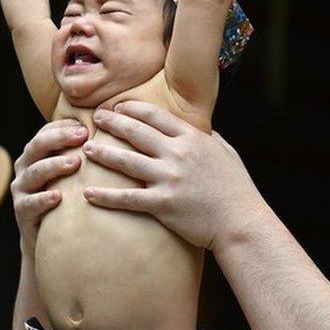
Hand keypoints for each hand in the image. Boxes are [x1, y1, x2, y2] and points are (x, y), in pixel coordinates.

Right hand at [11, 119, 87, 254]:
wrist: (49, 237)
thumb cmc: (66, 197)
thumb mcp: (70, 173)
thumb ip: (81, 152)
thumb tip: (111, 130)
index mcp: (35, 154)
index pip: (45, 132)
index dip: (64, 126)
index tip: (86, 125)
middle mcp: (25, 168)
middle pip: (37, 147)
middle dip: (59, 139)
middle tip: (83, 137)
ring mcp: (21, 190)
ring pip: (34, 172)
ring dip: (54, 166)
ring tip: (75, 163)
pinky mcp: (22, 212)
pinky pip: (30, 204)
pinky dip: (43, 199)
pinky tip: (58, 197)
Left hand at [82, 101, 265, 250]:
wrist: (242, 222)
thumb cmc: (237, 189)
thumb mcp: (226, 152)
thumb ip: (207, 138)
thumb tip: (196, 127)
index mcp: (193, 138)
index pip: (155, 116)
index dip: (132, 109)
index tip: (117, 107)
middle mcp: (178, 154)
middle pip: (136, 132)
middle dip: (112, 123)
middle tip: (95, 118)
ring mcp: (169, 178)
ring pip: (126, 161)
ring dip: (103, 153)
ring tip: (87, 149)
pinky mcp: (163, 204)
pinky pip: (127, 198)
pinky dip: (105, 196)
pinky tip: (88, 193)